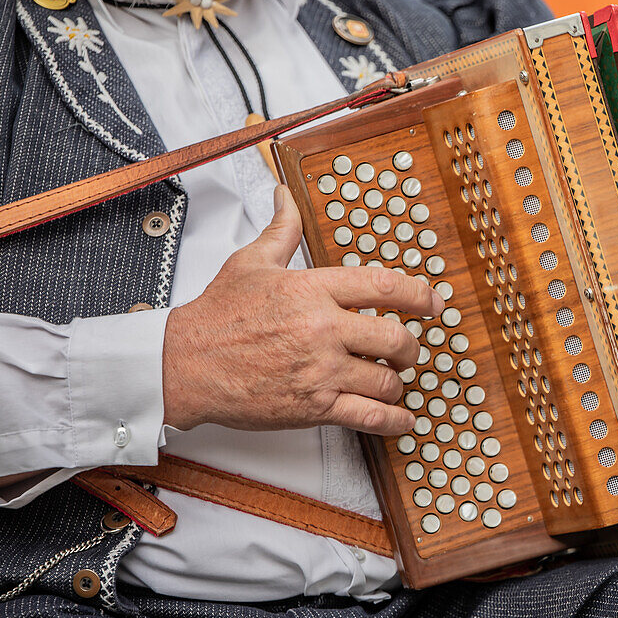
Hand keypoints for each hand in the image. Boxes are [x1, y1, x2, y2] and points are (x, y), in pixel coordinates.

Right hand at [162, 185, 443, 434]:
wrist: (183, 365)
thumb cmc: (216, 316)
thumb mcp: (251, 262)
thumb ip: (281, 230)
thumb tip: (285, 197)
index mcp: (313, 289)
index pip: (385, 286)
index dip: (420, 295)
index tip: (433, 303)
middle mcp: (323, 328)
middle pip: (396, 337)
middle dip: (412, 347)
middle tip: (409, 350)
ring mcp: (321, 370)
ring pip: (387, 379)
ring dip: (398, 382)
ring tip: (393, 380)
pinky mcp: (314, 406)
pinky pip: (370, 416)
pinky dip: (394, 420)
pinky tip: (401, 418)